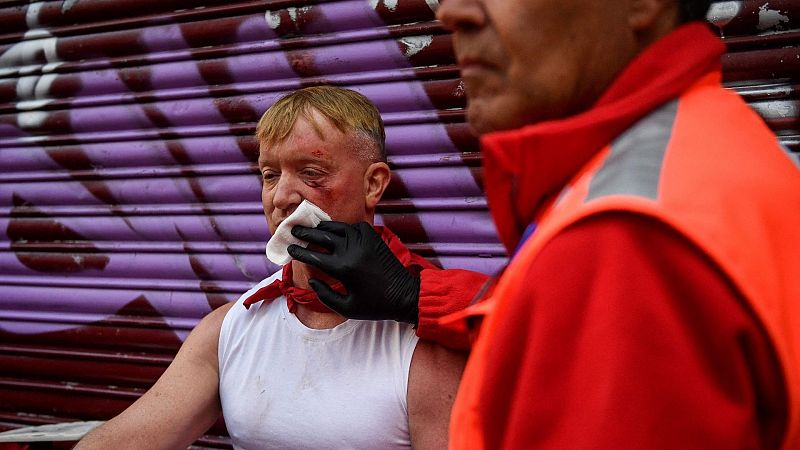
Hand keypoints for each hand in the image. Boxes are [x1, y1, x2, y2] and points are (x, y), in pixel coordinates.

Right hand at [287, 221, 419, 323]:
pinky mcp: (374, 237)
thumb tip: (312, 281)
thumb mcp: (346, 308)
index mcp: (343, 269)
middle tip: (294, 230)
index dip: (299, 252)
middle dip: (306, 233)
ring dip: (323, 227)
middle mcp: (352, 251)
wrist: (405, 295)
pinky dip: (342, 227)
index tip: (289, 249)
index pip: (313, 256)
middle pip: (322, 236)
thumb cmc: (374, 305)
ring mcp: (364, 241)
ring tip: (311, 228)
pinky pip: (353, 227)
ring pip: (338, 228)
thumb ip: (325, 295)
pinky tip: (335, 231)